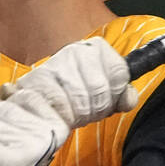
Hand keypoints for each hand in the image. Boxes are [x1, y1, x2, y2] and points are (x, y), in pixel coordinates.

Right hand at [1, 37, 137, 129]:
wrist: (35, 100)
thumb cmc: (73, 95)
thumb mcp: (103, 93)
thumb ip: (121, 95)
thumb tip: (128, 98)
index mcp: (94, 48)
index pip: (120, 73)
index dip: (115, 94)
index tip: (106, 100)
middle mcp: (75, 50)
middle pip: (101, 90)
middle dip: (96, 109)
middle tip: (86, 111)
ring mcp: (55, 64)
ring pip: (82, 100)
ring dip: (79, 115)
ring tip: (72, 113)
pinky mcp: (38, 81)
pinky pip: (62, 107)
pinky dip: (63, 118)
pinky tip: (60, 115)